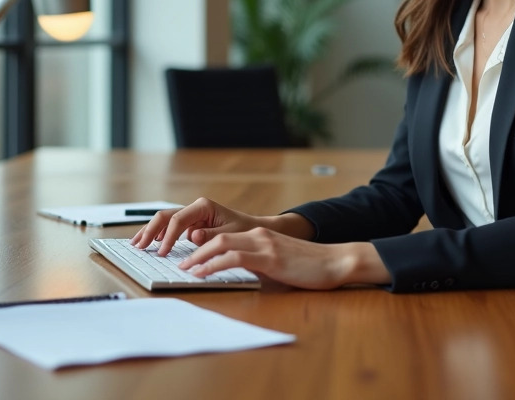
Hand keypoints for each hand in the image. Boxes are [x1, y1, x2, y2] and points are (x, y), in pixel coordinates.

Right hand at [130, 197, 263, 253]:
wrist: (251, 229)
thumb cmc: (242, 231)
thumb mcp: (230, 235)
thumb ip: (210, 236)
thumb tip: (192, 236)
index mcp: (203, 206)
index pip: (178, 220)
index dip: (167, 236)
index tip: (162, 252)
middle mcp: (195, 207)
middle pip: (165, 216)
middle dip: (150, 230)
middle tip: (139, 246)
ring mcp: (191, 214)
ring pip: (164, 219)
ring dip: (150, 231)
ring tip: (136, 243)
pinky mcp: (190, 222)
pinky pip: (170, 226)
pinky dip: (158, 233)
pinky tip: (149, 241)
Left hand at [178, 228, 389, 289]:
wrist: (336, 262)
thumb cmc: (310, 268)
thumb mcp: (279, 266)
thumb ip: (258, 267)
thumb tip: (239, 278)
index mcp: (260, 236)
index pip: (224, 236)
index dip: (203, 246)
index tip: (188, 258)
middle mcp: (259, 236)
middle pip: (216, 236)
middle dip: (194, 249)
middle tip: (179, 262)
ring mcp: (264, 244)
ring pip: (221, 243)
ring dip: (199, 256)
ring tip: (185, 268)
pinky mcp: (269, 257)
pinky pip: (234, 257)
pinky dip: (215, 264)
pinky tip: (203, 272)